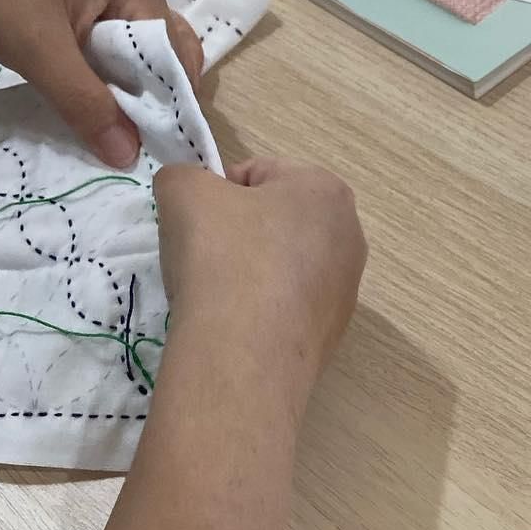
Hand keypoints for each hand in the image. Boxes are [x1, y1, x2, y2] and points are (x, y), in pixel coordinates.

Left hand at [0, 0, 202, 168]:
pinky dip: (104, 83)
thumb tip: (129, 158)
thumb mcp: (40, 51)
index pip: (175, 54)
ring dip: (125, 94)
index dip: (167, 100)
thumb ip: (86, 104)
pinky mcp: (83, 12)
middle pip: (165, 56)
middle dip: (153, 98)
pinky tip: (86, 106)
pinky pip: (111, 56)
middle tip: (129, 140)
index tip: (153, 145)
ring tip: (107, 128)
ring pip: (136, 60)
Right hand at [154, 158, 366, 415]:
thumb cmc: (222, 257)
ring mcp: (345, 288)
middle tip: (203, 258)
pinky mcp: (332, 334)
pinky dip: (260, 311)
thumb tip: (183, 190)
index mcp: (325, 189)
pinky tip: (235, 326)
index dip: (216, 195)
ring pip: (281, 267)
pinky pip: (285, 307)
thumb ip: (181, 178)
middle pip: (274, 221)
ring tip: (217, 296)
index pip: (257, 175)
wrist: (243, 355)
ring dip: (249, 274)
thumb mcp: (183, 192)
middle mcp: (349, 235)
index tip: (195, 224)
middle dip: (237, 234)